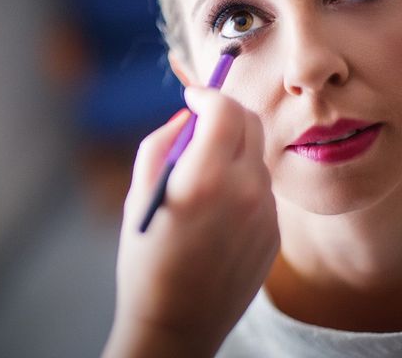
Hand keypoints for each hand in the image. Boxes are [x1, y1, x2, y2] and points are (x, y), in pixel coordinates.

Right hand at [103, 86, 279, 357]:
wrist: (176, 322)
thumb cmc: (146, 258)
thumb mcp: (140, 193)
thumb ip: (161, 143)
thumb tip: (186, 119)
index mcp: (205, 178)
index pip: (225, 109)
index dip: (207, 94)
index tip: (192, 98)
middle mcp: (244, 190)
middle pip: (250, 123)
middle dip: (225, 112)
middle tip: (201, 123)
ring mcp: (265, 214)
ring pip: (257, 156)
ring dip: (233, 148)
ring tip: (202, 173)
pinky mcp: (274, 233)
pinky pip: (261, 189)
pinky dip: (241, 180)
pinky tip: (217, 208)